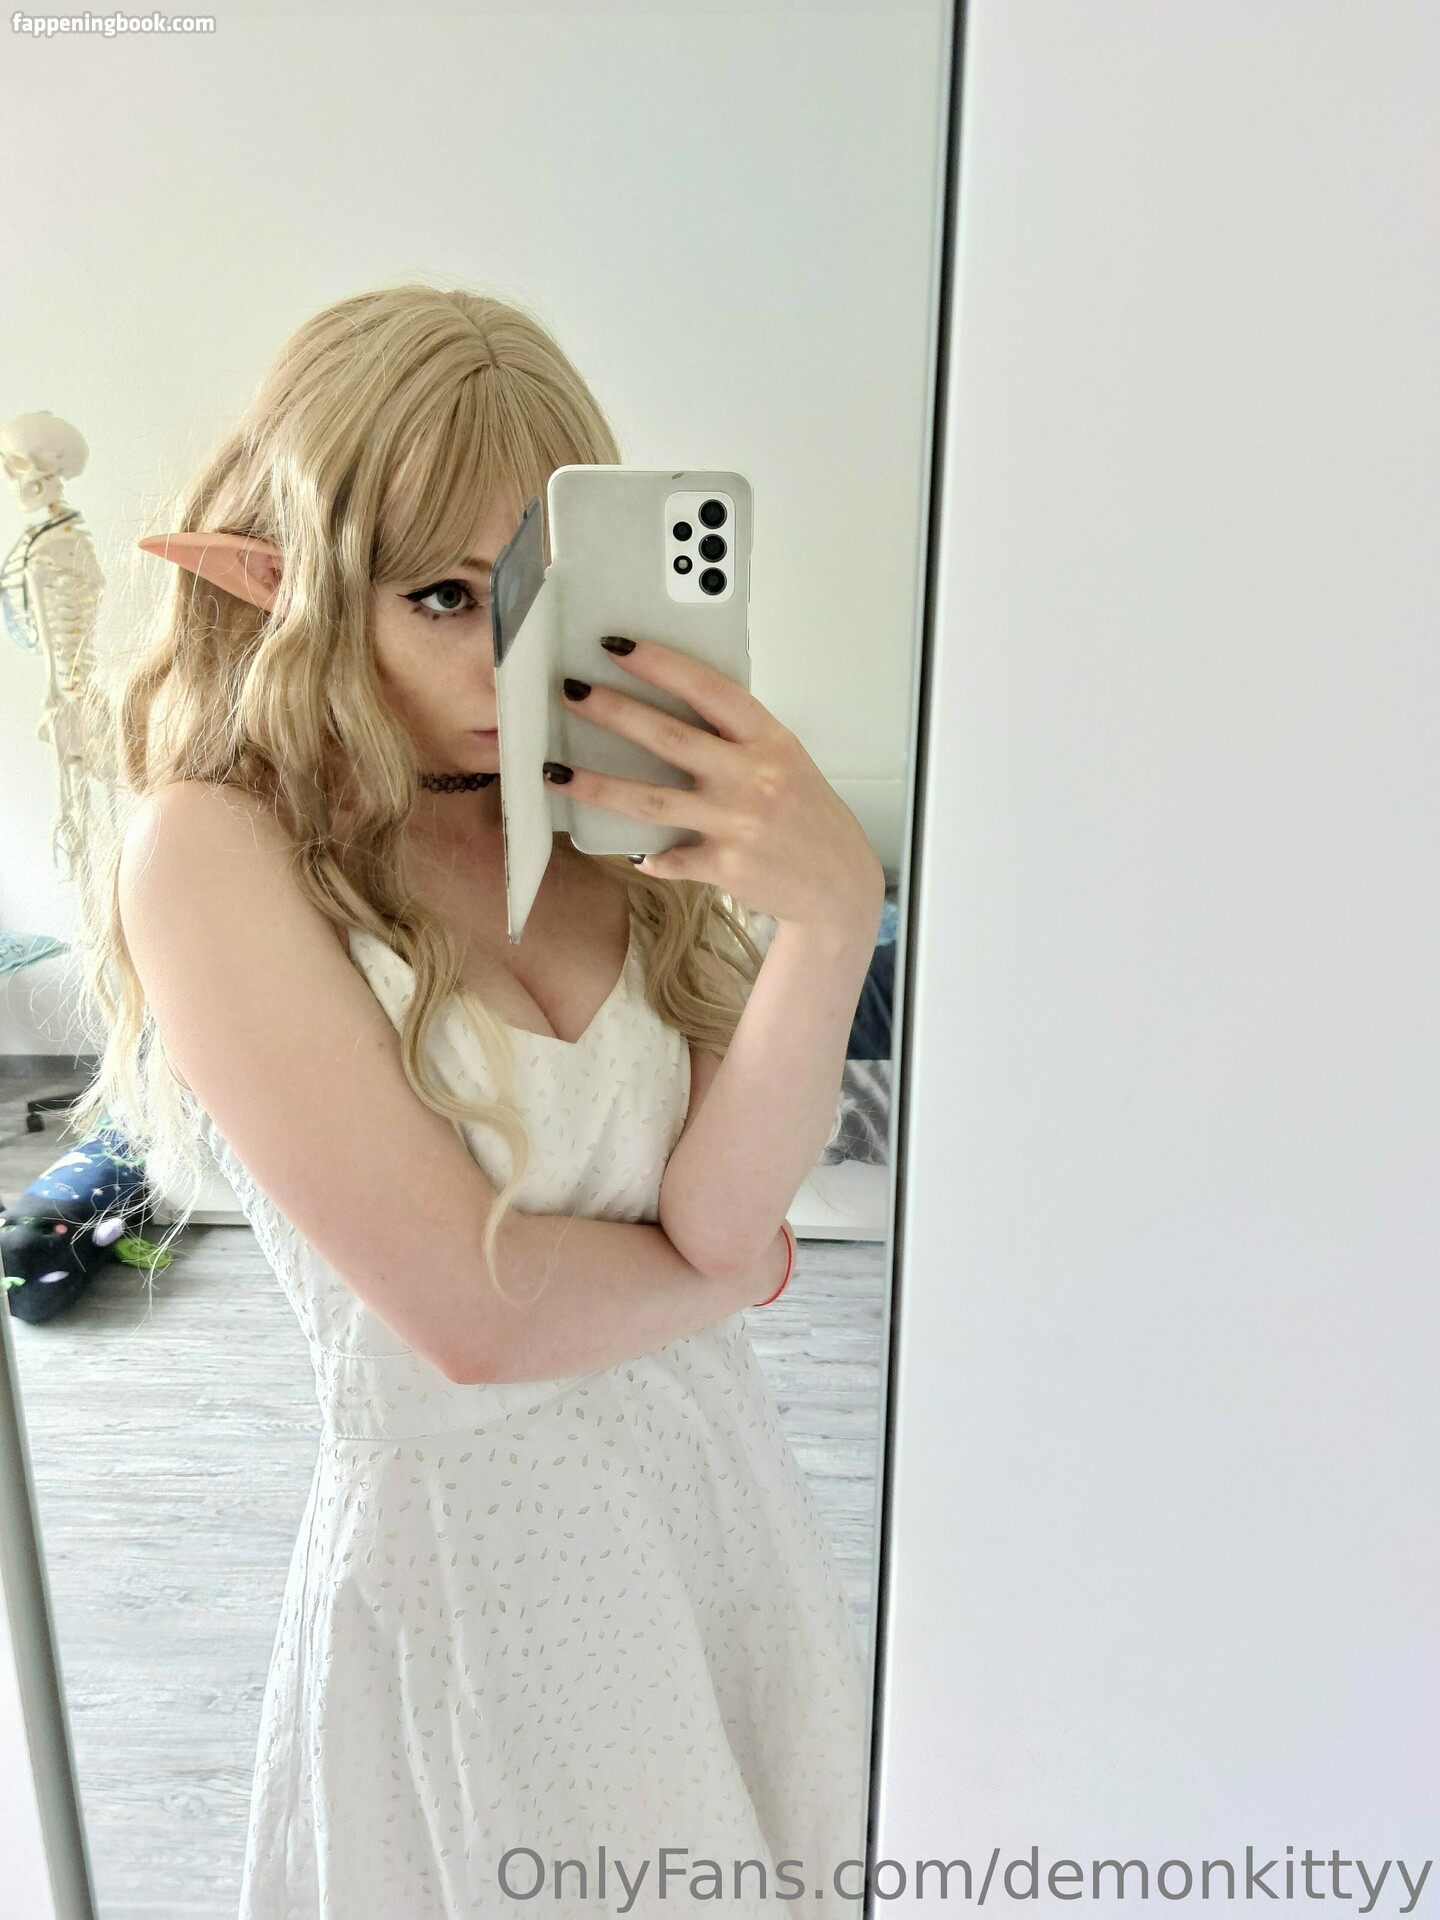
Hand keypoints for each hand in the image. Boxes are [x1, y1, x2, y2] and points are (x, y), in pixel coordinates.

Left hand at [550, 636, 885, 934]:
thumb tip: (673, 708)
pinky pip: (668, 857)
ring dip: (596, 784)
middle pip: (668, 737)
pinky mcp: (725, 867)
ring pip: (650, 800)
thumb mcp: (785, 761)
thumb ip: (738, 738)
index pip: (707, 689)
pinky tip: (627, 850)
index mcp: (769, 740)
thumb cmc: (808, 817)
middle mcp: (753, 777)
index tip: (617, 647)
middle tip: (569, 691)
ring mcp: (736, 824)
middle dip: (612, 710)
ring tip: (555, 771)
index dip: (659, 664)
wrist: (839, 884)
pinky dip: (645, 854)